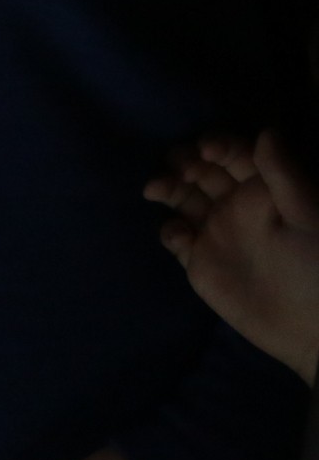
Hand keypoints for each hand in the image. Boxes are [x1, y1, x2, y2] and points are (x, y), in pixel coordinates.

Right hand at [147, 129, 318, 383]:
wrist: (312, 328)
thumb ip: (284, 175)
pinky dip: (170, 231)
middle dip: (185, 162)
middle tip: (179, 166)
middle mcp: (238, 206)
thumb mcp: (309, 215)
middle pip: (202, 172)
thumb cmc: (318, 265)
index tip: (207, 149)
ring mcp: (216, 233)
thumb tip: (264, 132)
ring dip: (168, 188)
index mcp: (266, 190)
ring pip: (183, 199)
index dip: (219, 145)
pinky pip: (176, 238)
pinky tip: (178, 235)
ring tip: (156, 189)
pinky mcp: (199, 262)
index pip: (236, 155)